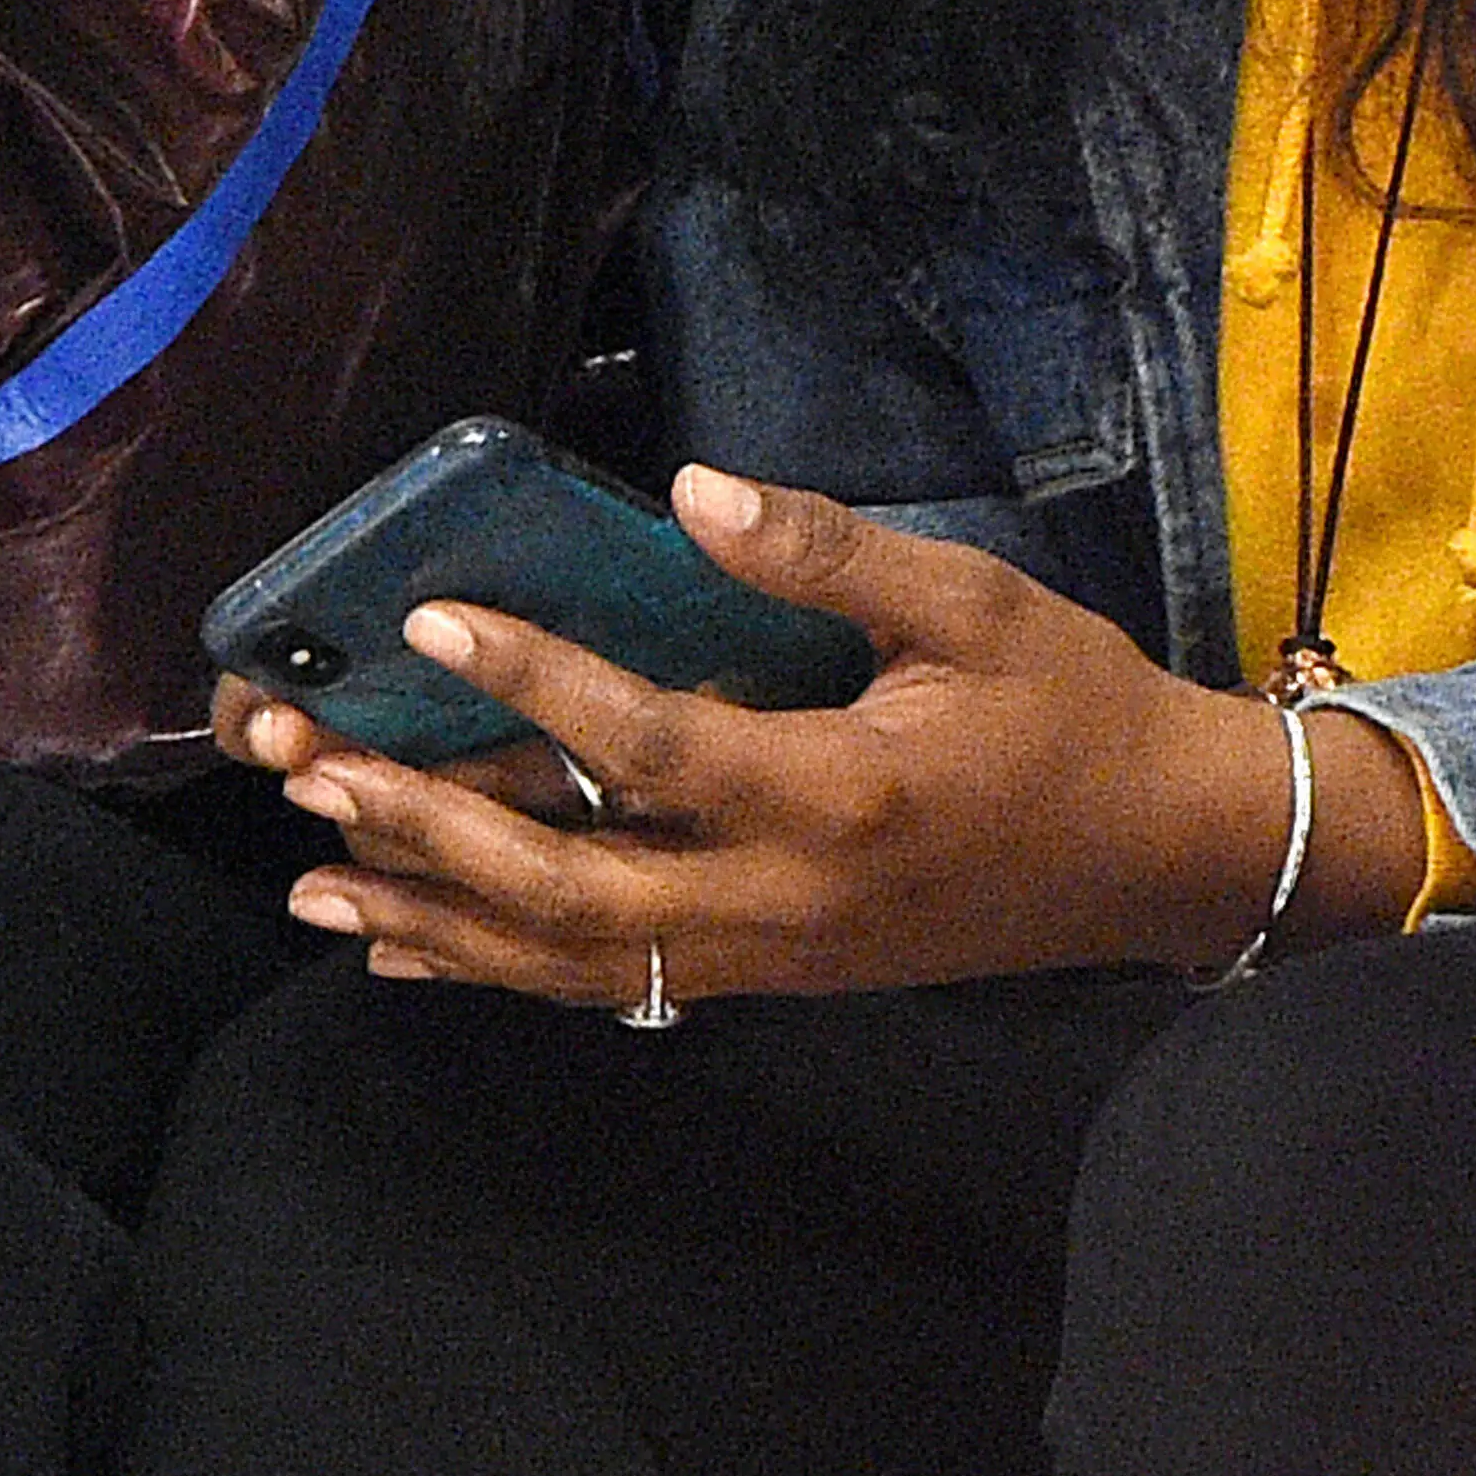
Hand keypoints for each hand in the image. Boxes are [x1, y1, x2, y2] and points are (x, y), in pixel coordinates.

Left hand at [232, 468, 1431, 1007]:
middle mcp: (790, 900)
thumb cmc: (1076, 711)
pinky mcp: (769, 976)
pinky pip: (611, 987)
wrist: (1164, 857)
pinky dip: (497, 970)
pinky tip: (404, 947)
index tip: (433, 621)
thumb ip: (830, 554)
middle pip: (574, 890)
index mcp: (844, 793)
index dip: (539, 687)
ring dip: (437, 916)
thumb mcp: (977, 604)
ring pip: (574, 959)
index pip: (659, 748)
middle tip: (311, 770)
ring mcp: (774, 956)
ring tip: (311, 875)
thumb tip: (692, 488)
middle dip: (430, 832)